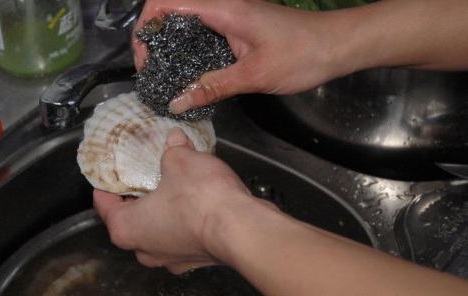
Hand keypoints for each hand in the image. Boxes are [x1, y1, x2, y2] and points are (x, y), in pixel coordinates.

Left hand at [94, 128, 258, 273]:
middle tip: (142, 179)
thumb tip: (175, 139)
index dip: (106, 188)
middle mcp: (146, 250)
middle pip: (131, 222)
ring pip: (158, 232)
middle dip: (137, 200)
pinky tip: (197, 203)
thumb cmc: (201, 197)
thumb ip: (173, 149)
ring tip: (173, 189)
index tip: (108, 177)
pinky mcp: (199, 259)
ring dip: (162, 212)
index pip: (104, 207)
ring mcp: (174, 259)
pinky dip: (185, 221)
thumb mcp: (180, 160)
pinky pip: (183, 236)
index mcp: (128, 229)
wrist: (242, 229)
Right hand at [132, 0, 351, 113]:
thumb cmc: (301, 56)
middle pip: (172, 9)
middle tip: (151, 71)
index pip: (166, 3)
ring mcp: (231, 14)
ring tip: (165, 74)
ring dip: (171, 44)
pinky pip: (205, 32)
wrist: (336, 46)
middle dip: (153, 37)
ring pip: (187, 21)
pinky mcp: (239, 26)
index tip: (143, 59)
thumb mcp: (253, 76)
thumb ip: (212, 87)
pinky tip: (192, 73)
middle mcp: (223, 5)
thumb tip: (176, 102)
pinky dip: (191, 49)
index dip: (145, 28)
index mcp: (223, 8)